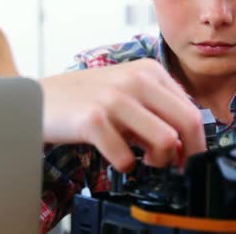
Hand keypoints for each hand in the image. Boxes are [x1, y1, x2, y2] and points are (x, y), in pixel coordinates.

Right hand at [40, 59, 205, 171]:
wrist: (39, 98)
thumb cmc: (85, 98)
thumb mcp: (127, 93)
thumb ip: (157, 111)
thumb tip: (185, 144)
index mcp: (149, 70)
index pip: (192, 109)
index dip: (197, 141)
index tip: (189, 157)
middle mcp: (137, 80)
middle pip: (188, 122)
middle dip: (188, 153)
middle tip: (175, 166)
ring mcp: (115, 98)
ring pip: (167, 140)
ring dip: (159, 161)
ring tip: (143, 160)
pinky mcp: (94, 119)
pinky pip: (127, 157)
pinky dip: (126, 165)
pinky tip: (117, 158)